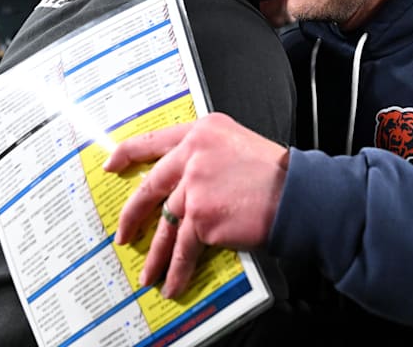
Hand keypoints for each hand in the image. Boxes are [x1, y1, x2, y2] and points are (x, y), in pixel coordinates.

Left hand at [102, 112, 288, 298]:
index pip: (154, 140)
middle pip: (152, 186)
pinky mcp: (201, 215)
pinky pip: (183, 247)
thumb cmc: (279, 174)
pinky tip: (173, 281)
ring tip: (149, 272)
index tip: (112, 163)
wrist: (300, 195)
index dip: (128, 153)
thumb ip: (208, 156)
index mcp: (203, 131)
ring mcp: (194, 185)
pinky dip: (177, 269)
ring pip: (166, 223)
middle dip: (133, 215)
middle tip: (124, 233)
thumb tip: (186, 185)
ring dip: (157, 253)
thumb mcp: (239, 145)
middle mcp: (194, 153)